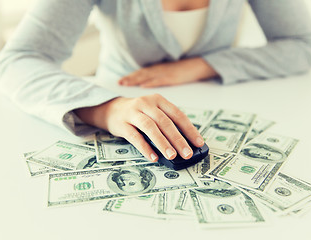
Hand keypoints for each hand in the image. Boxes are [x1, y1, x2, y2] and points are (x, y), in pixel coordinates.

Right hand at [74, 94, 204, 161]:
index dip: (189, 129)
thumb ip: (167, 123)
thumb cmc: (138, 113)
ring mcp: (133, 113)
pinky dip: (145, 148)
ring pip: (150, 128)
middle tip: (187, 153)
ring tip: (172, 156)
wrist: (111, 109)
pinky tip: (153, 157)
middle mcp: (146, 104)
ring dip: (163, 143)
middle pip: (165, 122)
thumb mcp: (153, 111)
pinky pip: (135, 137)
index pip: (177, 115)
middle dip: (178, 139)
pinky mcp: (122, 124)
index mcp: (158, 100)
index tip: (198, 143)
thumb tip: (185, 143)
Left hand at [118, 57, 216, 87]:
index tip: (120, 81)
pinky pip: (160, 79)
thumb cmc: (186, 72)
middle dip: (130, 78)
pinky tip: (143, 86)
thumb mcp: (171, 76)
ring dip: (136, 79)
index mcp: (159, 70)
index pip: (142, 73)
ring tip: (125, 83)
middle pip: (142, 74)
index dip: (131, 77)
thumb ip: (160, 82)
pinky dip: (150, 82)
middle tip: (119, 82)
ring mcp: (166, 73)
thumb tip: (149, 92)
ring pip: (148, 76)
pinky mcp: (173, 77)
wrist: (200, 65)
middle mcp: (160, 70)